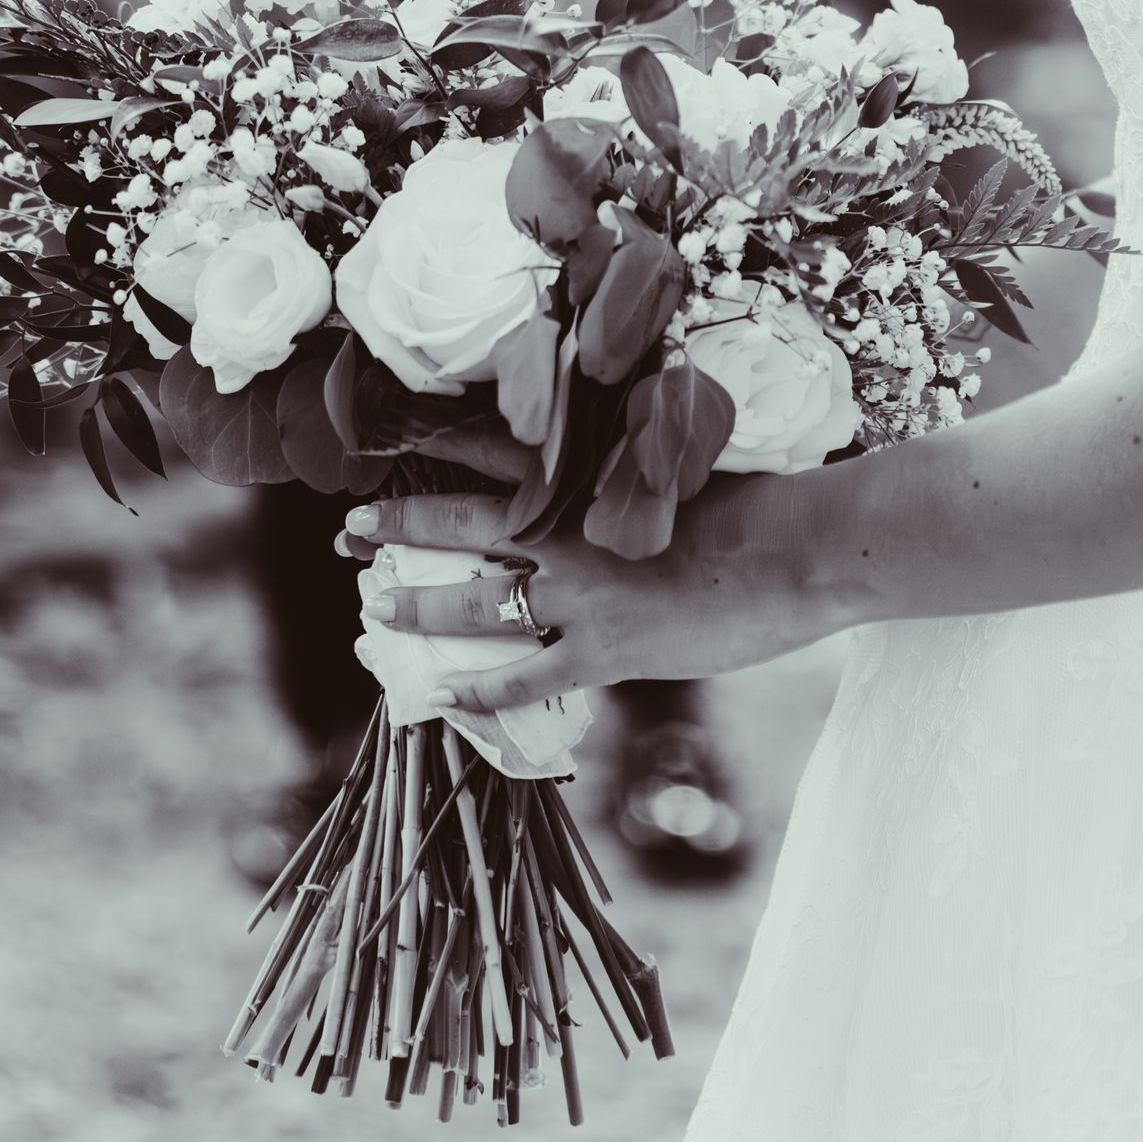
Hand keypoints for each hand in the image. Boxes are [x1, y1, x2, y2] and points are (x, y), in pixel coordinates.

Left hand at [338, 475, 821, 744]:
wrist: (791, 551)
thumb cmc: (754, 498)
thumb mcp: (682, 465)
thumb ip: (630, 470)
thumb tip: (607, 466)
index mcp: (588, 473)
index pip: (495, 451)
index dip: (438, 451)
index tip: (394, 447)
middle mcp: (568, 529)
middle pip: (463, 523)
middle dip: (400, 527)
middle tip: (351, 531)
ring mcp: (580, 594)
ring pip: (475, 601)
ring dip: (418, 605)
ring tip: (375, 607)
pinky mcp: (603, 651)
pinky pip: (524, 678)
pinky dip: (479, 689)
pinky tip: (441, 695)